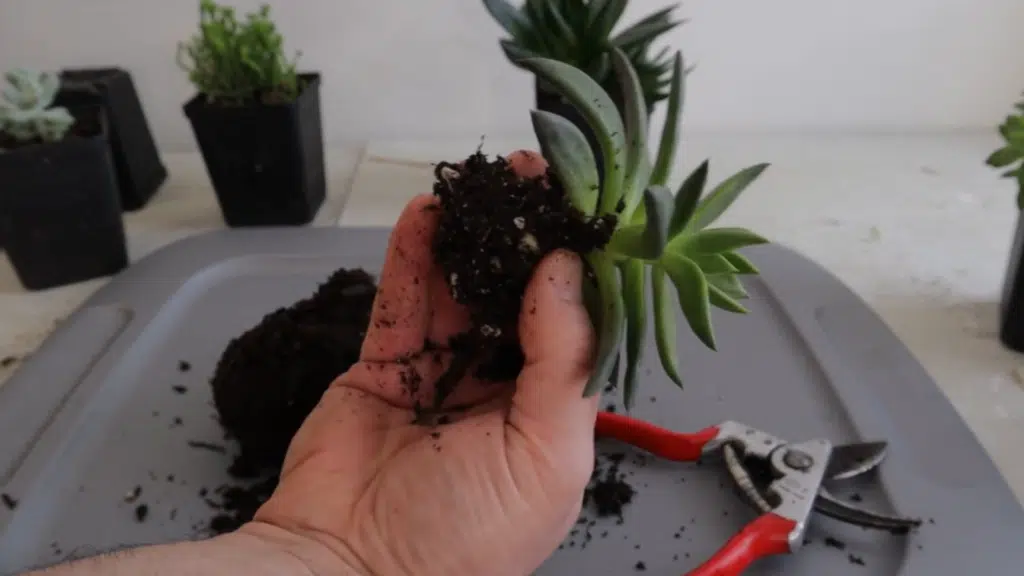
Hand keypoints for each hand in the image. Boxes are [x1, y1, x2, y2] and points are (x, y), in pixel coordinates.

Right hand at [248, 151, 599, 575]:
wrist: (352, 571)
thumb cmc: (468, 534)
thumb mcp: (546, 457)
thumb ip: (561, 361)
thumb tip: (564, 269)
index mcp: (549, 414)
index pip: (573, 325)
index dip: (581, 267)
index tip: (588, 208)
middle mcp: (498, 386)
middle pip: (516, 295)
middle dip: (525, 236)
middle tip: (533, 175)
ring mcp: (438, 371)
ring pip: (459, 289)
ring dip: (472, 235)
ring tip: (487, 179)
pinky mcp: (382, 363)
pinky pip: (402, 300)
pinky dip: (414, 255)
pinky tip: (428, 212)